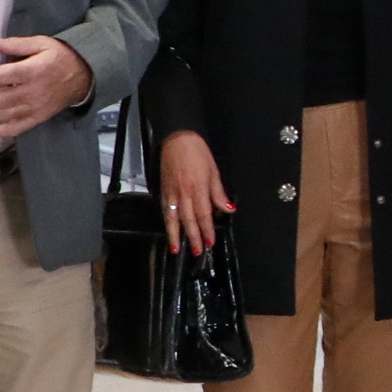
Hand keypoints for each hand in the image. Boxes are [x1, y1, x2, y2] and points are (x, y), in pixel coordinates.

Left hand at [0, 35, 87, 138]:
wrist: (83, 76)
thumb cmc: (59, 57)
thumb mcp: (41, 43)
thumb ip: (16, 44)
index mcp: (33, 71)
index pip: (4, 76)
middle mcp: (32, 92)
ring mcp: (34, 108)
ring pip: (3, 114)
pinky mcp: (36, 119)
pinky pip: (14, 128)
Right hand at [157, 131, 229, 253]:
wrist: (177, 139)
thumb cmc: (198, 153)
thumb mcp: (214, 171)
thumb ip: (219, 193)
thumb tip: (228, 209)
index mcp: (198, 188)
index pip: (204, 214)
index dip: (207, 230)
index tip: (210, 242)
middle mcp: (183, 193)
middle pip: (188, 220)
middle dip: (193, 237)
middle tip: (197, 252)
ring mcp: (171, 192)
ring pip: (172, 218)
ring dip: (175, 235)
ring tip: (176, 249)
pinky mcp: (163, 189)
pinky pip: (164, 209)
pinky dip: (166, 222)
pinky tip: (169, 230)